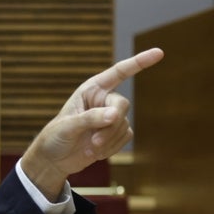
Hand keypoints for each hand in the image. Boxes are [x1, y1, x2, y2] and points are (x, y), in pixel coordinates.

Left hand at [19, 48, 164, 199]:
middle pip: (122, 105)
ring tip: (89, 148)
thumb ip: (91, 118)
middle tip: (94, 140)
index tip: (159, 53)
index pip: (118, 72)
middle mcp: (103, 100)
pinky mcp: (115, 134)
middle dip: (111, 124)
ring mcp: (111, 117)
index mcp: (91, 90)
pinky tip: (96, 153)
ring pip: (124, 124)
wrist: (54, 160)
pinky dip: (112, 147)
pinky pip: (126, 137)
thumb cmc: (55, 138)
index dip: (139, 62)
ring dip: (108, 140)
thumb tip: (115, 115)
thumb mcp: (68, 126)